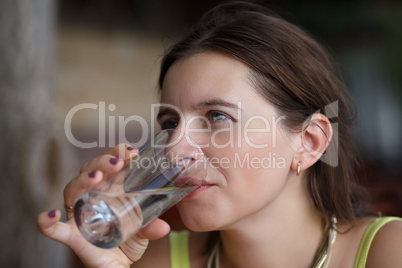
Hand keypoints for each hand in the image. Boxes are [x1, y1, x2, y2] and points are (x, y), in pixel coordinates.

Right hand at [37, 144, 170, 267]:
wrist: (119, 263)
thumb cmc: (128, 237)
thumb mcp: (144, 230)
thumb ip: (151, 227)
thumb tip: (163, 227)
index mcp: (111, 188)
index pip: (110, 164)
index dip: (118, 153)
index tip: (131, 150)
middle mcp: (92, 195)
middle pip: (90, 171)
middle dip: (102, 162)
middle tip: (118, 162)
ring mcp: (79, 213)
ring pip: (73, 189)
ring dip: (83, 180)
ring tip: (97, 177)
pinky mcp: (71, 234)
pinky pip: (54, 228)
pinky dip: (48, 222)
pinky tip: (52, 215)